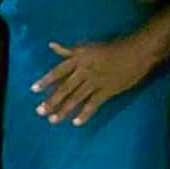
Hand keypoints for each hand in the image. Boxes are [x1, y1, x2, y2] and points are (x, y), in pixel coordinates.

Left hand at [33, 36, 153, 125]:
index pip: (57, 72)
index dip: (45, 81)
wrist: (136, 52)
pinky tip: (76, 122)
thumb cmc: (111, 48)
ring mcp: (95, 82)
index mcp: (78, 60)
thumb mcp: (87, 47)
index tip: (33, 90)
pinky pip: (94, 104)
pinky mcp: (107, 91)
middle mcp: (84, 72)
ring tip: (53, 120)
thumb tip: (52, 46)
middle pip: (64, 88)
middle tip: (40, 111)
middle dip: (51, 101)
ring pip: (76, 98)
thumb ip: (69, 50)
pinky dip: (85, 114)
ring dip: (64, 110)